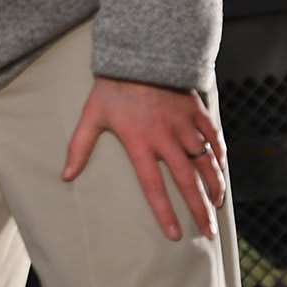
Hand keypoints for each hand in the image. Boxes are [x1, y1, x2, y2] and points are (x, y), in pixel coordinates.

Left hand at [62, 75, 226, 243]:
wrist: (139, 52)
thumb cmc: (112, 85)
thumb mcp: (91, 115)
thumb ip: (79, 147)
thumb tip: (65, 175)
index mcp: (140, 143)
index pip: (153, 186)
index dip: (165, 212)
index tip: (174, 234)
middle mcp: (165, 138)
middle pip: (187, 181)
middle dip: (199, 208)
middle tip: (208, 231)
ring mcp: (184, 124)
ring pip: (205, 161)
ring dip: (214, 185)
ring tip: (218, 205)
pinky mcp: (196, 110)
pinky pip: (213, 137)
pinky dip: (220, 155)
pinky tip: (222, 170)